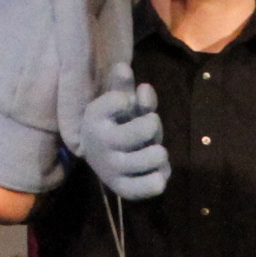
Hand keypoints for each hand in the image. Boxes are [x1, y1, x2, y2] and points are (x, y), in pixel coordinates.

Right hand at [74, 63, 169, 199]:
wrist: (98, 159)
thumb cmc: (114, 123)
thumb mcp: (118, 101)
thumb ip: (123, 86)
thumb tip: (123, 67)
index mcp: (94, 118)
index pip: (120, 100)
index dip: (130, 99)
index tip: (124, 105)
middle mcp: (100, 145)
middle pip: (148, 127)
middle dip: (153, 124)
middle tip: (147, 128)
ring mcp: (112, 169)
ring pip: (157, 155)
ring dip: (160, 151)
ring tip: (152, 151)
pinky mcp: (124, 189)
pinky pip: (156, 184)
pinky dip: (162, 174)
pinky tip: (154, 170)